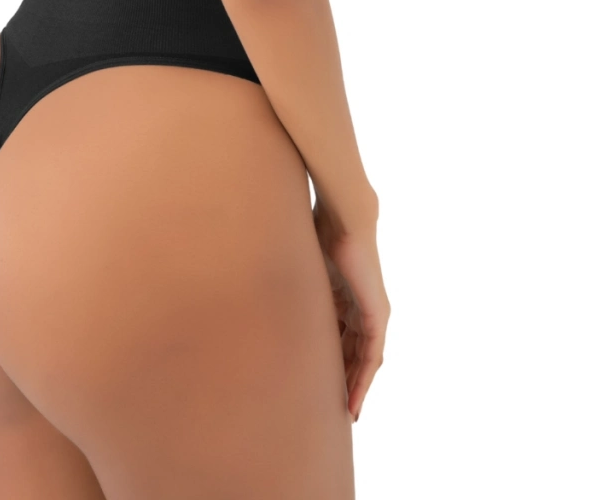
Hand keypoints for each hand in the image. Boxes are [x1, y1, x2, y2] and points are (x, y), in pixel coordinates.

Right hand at [312, 197, 389, 421]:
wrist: (343, 216)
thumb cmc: (320, 229)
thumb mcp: (304, 265)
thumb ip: (294, 280)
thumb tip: (253, 274)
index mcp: (343, 295)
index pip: (339, 336)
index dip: (332, 361)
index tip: (319, 383)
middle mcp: (360, 306)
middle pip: (353, 351)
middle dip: (343, 379)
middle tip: (332, 408)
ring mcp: (371, 311)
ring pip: (364, 358)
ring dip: (355, 385)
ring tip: (345, 412)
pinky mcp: (377, 313)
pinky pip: (372, 354)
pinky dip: (364, 378)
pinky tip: (355, 398)